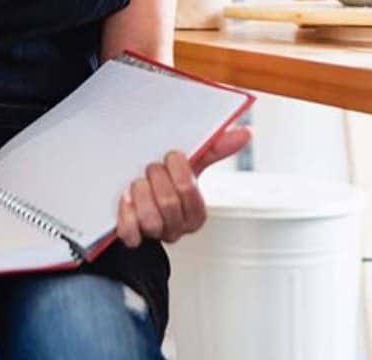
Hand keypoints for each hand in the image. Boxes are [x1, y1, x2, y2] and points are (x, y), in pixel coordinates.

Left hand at [115, 126, 249, 246]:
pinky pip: (130, 233)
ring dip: (140, 194)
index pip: (189, 189)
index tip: (170, 156)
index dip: (177, 169)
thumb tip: (246, 132)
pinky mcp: (133, 239)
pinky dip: (125, 215)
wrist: (134, 198)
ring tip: (138, 184)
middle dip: (155, 178)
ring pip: (150, 219)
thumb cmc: (166, 183)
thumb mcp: (190, 167)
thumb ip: (215, 150)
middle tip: (151, 169)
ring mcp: (155, 234)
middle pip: (169, 203)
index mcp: (195, 212)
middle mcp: (177, 227)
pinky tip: (126, 200)